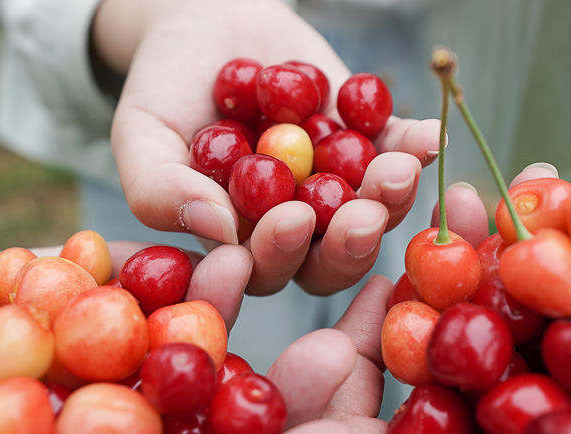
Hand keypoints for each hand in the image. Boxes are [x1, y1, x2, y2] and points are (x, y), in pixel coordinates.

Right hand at [95, 0, 440, 295]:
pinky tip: (429, 137)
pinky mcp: (371, 147)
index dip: (281, 254)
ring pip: (374, 214)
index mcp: (240, 245)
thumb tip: (220, 232)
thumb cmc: (163, 88)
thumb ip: (161, 191)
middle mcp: (294, 230)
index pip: (264, 270)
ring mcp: (336, 190)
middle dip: (349, 241)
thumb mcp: (142, 135)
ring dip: (391, 199)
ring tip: (398, 170)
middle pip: (330, 259)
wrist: (205, 26)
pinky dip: (418, 147)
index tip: (291, 220)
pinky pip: (401, 155)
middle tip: (362, 215)